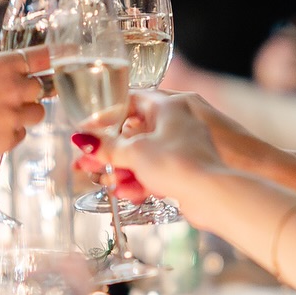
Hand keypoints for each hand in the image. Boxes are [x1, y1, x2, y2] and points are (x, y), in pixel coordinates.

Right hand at [0, 47, 47, 158]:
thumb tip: (13, 73)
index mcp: (4, 65)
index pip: (45, 57)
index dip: (58, 56)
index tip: (69, 55)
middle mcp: (15, 89)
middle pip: (43, 88)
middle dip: (32, 91)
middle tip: (12, 95)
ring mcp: (13, 117)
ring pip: (36, 114)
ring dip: (23, 113)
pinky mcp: (8, 140)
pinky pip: (20, 134)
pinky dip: (9, 132)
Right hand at [77, 91, 221, 202]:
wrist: (212, 194)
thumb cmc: (178, 163)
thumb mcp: (134, 152)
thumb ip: (106, 146)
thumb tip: (84, 141)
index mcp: (168, 105)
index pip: (130, 100)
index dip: (107, 115)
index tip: (90, 129)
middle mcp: (178, 121)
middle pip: (136, 132)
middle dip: (112, 151)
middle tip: (91, 161)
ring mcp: (184, 145)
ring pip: (146, 153)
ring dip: (124, 168)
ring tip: (105, 182)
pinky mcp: (187, 168)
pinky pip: (158, 170)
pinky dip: (142, 179)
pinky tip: (126, 192)